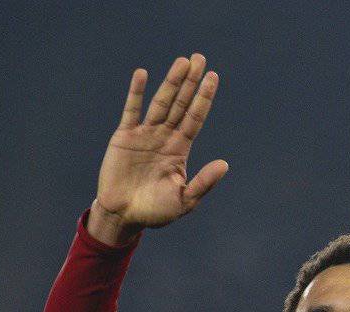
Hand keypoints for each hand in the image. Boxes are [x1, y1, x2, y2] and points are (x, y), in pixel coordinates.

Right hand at [88, 54, 227, 244]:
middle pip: (181, 104)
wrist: (124, 216)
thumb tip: (225, 164)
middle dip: (190, 82)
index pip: (195, 118)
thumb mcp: (185, 200)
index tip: (212, 77)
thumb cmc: (156, 212)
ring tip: (182, 61)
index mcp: (180, 149)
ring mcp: (144, 134)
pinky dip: (136, 92)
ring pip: (160, 103)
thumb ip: (203, 182)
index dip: (203, 98)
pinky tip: (142, 74)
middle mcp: (164, 137)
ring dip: (171, 82)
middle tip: (200, 58)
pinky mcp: (124, 137)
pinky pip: (131, 110)